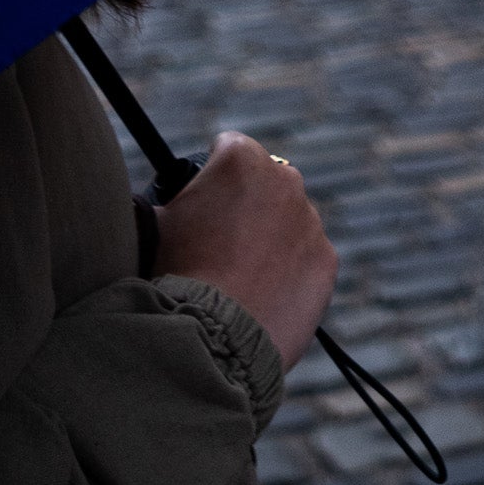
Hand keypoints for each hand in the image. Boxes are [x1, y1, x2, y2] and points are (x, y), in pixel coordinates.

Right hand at [153, 132, 337, 369]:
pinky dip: (290, 273)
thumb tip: (173, 200)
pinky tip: (263, 297)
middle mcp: (285, 179)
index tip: (203, 201)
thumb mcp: (157, 220)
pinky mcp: (326, 259)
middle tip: (221, 243)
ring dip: (271, 239)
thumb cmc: (175, 275)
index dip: (212, 176)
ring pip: (289, 221)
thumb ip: (176, 197)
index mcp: (241, 158)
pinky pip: (307, 259)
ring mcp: (310, 220)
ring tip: (240, 278)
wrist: (211, 336)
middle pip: (265, 182)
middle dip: (247, 204)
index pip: (228, 148)